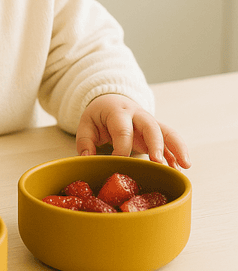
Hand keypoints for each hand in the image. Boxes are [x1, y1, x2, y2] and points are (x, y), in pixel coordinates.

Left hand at [76, 94, 190, 168]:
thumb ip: (85, 141)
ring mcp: (149, 123)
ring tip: (184, 166)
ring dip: (177, 148)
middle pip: (151, 127)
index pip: (122, 131)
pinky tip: (179, 170)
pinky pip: (169, 142)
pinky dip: (175, 155)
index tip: (120, 165)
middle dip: (156, 144)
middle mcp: (137, 115)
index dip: (121, 149)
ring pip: (168, 132)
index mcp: (118, 111)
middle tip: (158, 162)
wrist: (112, 100)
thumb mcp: (86, 122)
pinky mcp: (156, 132)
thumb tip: (87, 160)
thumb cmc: (99, 115)